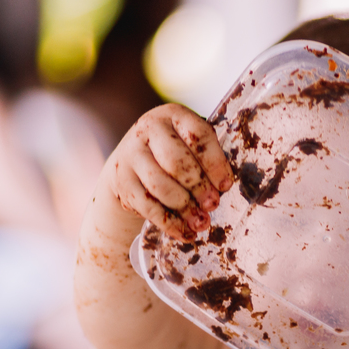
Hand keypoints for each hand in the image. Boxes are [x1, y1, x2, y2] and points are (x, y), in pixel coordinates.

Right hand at [107, 104, 234, 240]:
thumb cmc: (173, 153)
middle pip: (176, 162)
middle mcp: (148, 129)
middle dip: (199, 187)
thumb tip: (224, 188)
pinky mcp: (122, 182)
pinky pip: (147, 206)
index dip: (215, 163)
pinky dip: (169, 223)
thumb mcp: (189, 144)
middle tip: (213, 204)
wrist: (129, 163)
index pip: (198, 136)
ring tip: (201, 222)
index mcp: (173, 115)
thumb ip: (206, 158)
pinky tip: (185, 232)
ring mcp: (131, 155)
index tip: (226, 185)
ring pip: (160, 185)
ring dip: (184, 207)